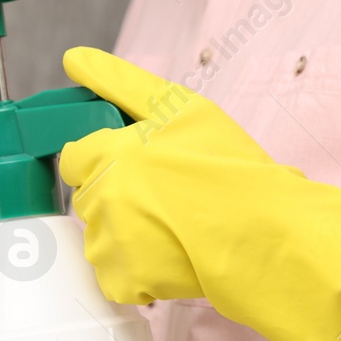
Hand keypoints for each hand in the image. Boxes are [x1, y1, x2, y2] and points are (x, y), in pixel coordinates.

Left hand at [58, 48, 340, 340]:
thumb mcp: (179, 108)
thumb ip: (121, 82)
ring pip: (101, 239)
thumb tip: (73, 57)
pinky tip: (172, 255)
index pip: (75, 157)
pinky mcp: (122, 283)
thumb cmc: (229, 167)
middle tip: (167, 198)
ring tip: (175, 227)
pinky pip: (117, 278)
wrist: (266, 232)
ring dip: (127, 235)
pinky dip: (139, 272)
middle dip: (118, 196)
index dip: (104, 159)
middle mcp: (98, 200)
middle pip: (88, 198)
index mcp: (106, 155)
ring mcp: (108, 246)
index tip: (137, 166)